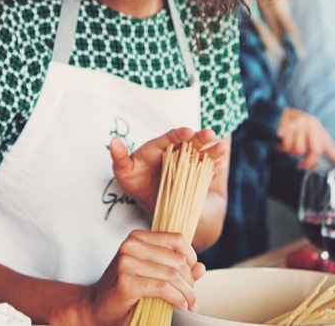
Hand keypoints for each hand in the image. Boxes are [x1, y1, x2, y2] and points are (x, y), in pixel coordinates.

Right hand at [69, 229, 201, 325]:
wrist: (96, 307)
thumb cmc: (126, 291)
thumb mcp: (152, 274)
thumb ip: (176, 269)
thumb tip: (201, 267)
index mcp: (137, 237)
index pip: (176, 239)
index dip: (191, 257)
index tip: (193, 275)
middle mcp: (130, 245)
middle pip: (177, 259)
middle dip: (190, 281)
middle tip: (192, 297)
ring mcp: (126, 262)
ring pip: (172, 274)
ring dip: (187, 293)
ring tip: (190, 304)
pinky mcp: (126, 282)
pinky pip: (162, 288)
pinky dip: (177, 298)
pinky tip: (180, 305)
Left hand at [110, 127, 226, 215]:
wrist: (154, 203)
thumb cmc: (137, 184)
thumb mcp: (125, 173)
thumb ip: (120, 158)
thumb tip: (113, 141)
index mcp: (160, 147)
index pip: (170, 138)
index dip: (179, 134)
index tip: (187, 132)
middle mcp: (177, 152)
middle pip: (190, 143)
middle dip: (200, 138)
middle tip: (209, 134)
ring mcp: (190, 164)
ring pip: (202, 154)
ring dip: (212, 150)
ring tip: (221, 147)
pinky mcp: (199, 177)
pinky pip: (208, 172)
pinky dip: (215, 168)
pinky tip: (221, 165)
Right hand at [276, 108, 334, 168]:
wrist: (274, 115)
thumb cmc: (291, 128)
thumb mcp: (305, 133)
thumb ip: (311, 148)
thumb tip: (314, 166)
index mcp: (317, 126)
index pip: (329, 145)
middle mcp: (311, 124)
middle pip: (315, 150)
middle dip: (308, 161)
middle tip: (301, 166)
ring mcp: (300, 124)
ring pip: (299, 150)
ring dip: (291, 152)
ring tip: (287, 144)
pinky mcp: (288, 126)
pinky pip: (287, 146)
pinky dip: (282, 148)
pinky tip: (281, 141)